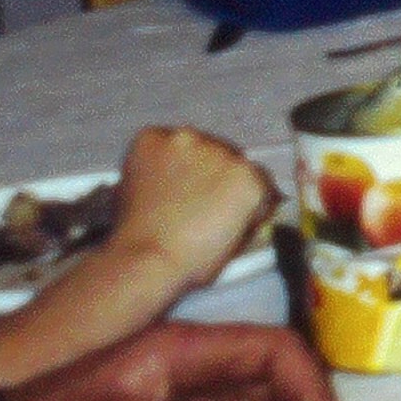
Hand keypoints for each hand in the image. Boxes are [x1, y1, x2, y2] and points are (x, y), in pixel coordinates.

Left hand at [106, 125, 275, 292]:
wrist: (145, 259)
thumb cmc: (192, 262)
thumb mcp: (238, 241)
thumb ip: (245, 214)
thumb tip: (243, 207)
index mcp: (250, 178)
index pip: (255, 177)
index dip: (240, 194)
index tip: (227, 207)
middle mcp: (223, 150)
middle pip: (225, 155)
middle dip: (214, 174)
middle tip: (195, 200)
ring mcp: (187, 141)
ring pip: (192, 145)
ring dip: (186, 162)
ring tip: (169, 190)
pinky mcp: (154, 138)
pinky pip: (159, 140)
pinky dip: (156, 155)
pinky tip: (150, 179)